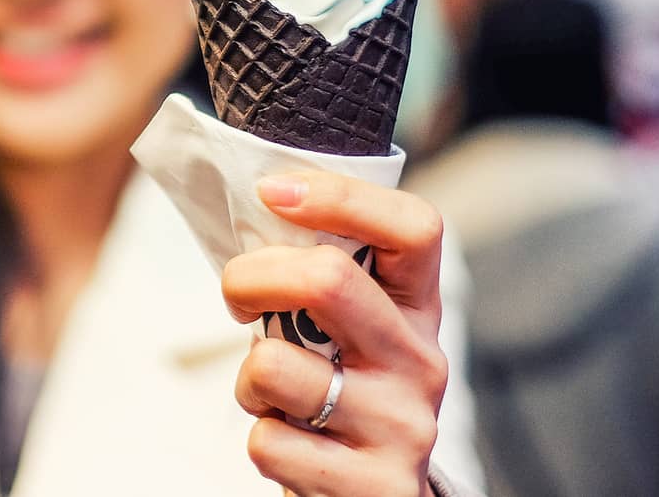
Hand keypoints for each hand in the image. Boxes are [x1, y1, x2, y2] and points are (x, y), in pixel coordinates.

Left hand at [221, 171, 447, 496]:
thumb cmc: (342, 394)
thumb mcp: (348, 332)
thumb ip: (320, 282)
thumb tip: (256, 208)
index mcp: (417, 310)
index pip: (415, 228)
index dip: (340, 196)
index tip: (272, 191)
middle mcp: (422, 362)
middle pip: (330, 280)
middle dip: (252, 276)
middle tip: (236, 296)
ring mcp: (402, 427)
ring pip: (277, 367)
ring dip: (249, 379)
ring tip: (273, 395)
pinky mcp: (373, 487)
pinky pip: (269, 442)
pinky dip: (261, 440)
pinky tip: (292, 444)